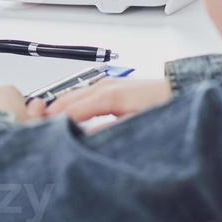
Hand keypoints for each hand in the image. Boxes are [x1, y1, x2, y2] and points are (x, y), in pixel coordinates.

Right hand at [43, 77, 171, 127]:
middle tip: (37, 131)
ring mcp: (108, 84)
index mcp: (108, 93)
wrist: (184, 92)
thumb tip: (82, 137)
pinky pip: (84, 94)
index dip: (54, 122)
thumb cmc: (164, 107)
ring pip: (75, 95)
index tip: (42, 135)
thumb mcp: (134, 125)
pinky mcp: (112, 87)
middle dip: (52, 113)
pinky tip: (70, 117)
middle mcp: (104, 85)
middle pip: (68, 98)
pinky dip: (73, 104)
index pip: (71, 109)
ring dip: (61, 108)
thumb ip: (106, 132)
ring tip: (48, 126)